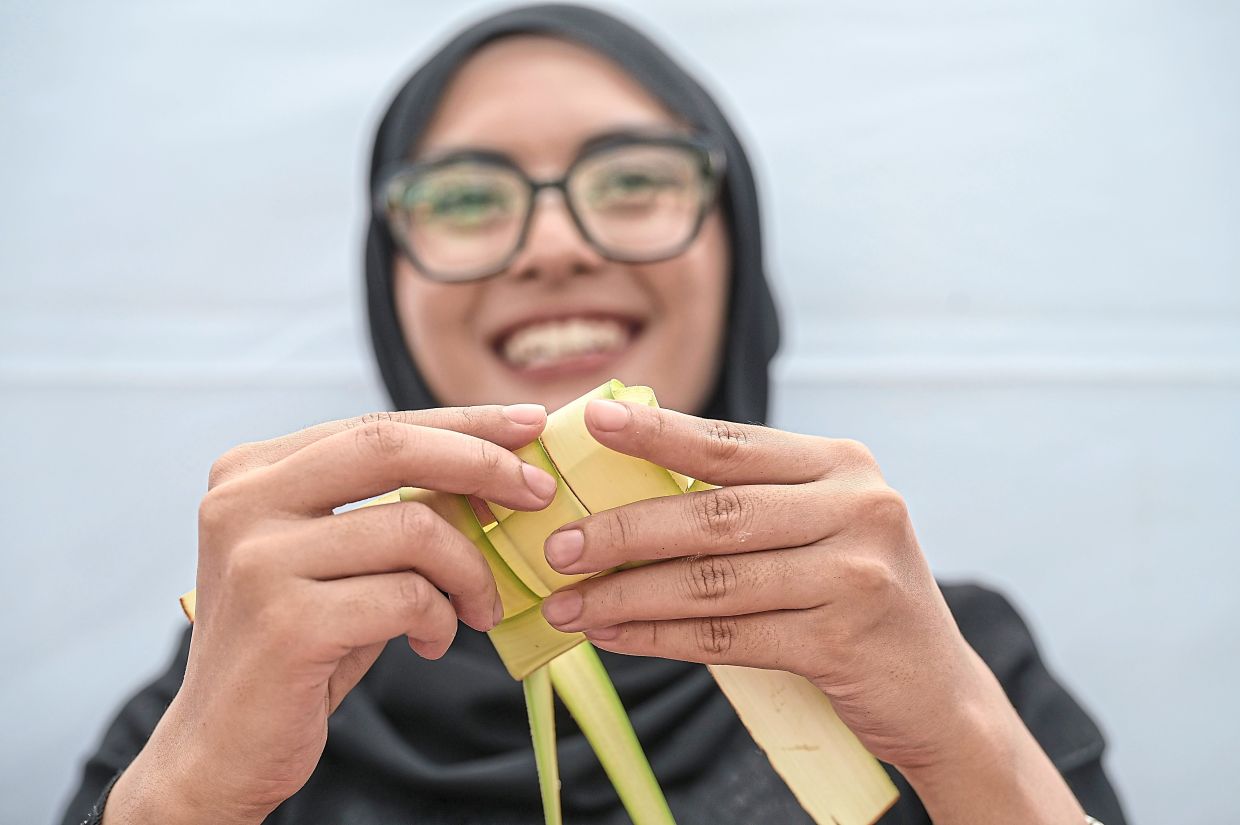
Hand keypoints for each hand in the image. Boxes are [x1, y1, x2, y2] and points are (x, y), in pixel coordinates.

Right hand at [106, 405, 556, 824]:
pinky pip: (408, 597)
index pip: (376, 425)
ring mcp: (258, 560)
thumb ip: (389, 507)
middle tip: (539, 492)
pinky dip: (442, 619)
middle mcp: (243, 502)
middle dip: (481, 462)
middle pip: (390, 447)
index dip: (461, 422)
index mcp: (252, 473)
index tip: (528, 423)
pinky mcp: (286, 622)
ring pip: (413, 528)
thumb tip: (498, 467)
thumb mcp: (337, 560)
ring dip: (470, 571)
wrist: (222, 748)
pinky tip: (434, 641)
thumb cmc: (299, 646)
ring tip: (478, 607)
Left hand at [539, 400, 1015, 772]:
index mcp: (844, 466)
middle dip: (624, 531)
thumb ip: (753, 501)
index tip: (595, 423)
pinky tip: (614, 636)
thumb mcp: (823, 527)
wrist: (936, 691)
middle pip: (715, 514)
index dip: (660, 433)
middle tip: (557, 546)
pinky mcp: (842, 639)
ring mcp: (855, 574)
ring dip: (627, 595)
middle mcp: (858, 508)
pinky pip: (727, 636)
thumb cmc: (856, 596)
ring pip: (712, 580)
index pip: (734, 445)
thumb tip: (633, 488)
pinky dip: (659, 637)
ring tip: (569, 603)